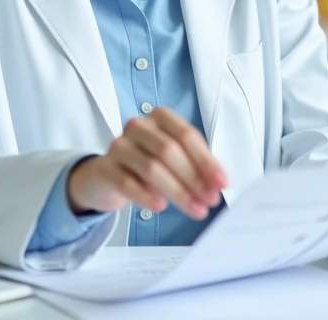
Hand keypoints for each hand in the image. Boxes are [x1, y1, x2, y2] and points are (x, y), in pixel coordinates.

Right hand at [67, 107, 227, 218]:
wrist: (108, 176)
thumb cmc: (148, 164)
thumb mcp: (174, 159)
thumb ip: (195, 166)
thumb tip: (217, 186)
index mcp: (160, 118)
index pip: (186, 136)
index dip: (206, 161)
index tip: (222, 184)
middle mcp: (138, 126)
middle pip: (169, 151)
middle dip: (194, 178)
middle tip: (210, 201)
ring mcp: (119, 145)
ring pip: (151, 168)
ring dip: (177, 192)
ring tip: (195, 209)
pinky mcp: (106, 167)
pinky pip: (127, 182)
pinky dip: (146, 195)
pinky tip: (160, 206)